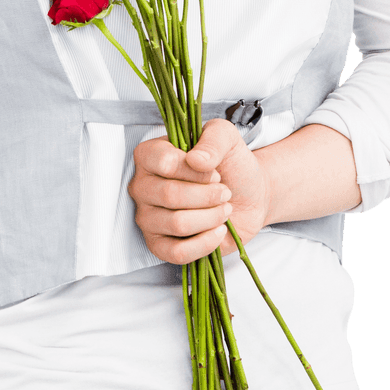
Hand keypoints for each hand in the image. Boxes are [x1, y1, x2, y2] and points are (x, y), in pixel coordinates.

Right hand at [128, 118, 270, 263]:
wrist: (247, 195)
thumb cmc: (230, 164)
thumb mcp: (226, 137)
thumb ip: (213, 138)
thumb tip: (196, 160)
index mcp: (149, 155)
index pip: (164, 163)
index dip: (196, 171)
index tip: (214, 172)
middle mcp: (141, 186)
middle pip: (170, 195)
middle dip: (208, 195)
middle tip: (224, 192)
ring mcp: (147, 217)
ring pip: (177, 223)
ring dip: (211, 216)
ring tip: (224, 209)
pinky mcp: (159, 245)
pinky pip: (177, 253)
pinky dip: (206, 243)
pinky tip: (219, 230)